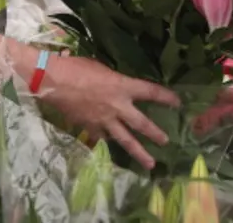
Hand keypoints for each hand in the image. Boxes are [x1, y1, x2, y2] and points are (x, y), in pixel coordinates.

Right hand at [38, 55, 179, 169]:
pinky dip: (106, 141)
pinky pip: (102, 138)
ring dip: (139, 153)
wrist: (54, 81)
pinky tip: (109, 144)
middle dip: (155, 133)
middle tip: (166, 142)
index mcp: (123, 86)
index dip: (166, 98)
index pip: (151, 92)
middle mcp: (118, 106)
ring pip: (125, 140)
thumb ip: (114, 81)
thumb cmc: (77, 67)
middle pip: (142, 123)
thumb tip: (117, 85)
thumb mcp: (102, 69)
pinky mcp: (90, 128)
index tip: (178, 103)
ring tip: (150, 164)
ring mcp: (104, 120)